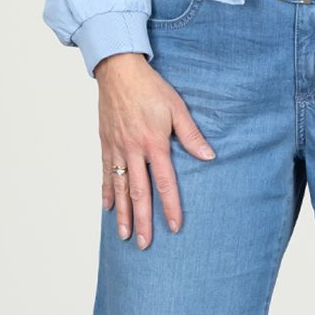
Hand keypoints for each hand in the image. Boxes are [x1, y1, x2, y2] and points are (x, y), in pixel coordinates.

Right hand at [92, 52, 217, 246]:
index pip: (164, 182)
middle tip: (146, 244)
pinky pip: (105, 173)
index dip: (169, 206)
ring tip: (126, 236)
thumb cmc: (150, 87)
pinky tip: (108, 209)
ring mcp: (116, 148)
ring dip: (123, 214)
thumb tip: (209, 156)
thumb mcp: (176, 107)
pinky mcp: (105, 144)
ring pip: (119, 188)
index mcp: (154, 142)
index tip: (174, 226)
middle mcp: (133, 149)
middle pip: (138, 192)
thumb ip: (191, 135)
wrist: (118, 70)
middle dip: (143, 220)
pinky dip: (106, 193)